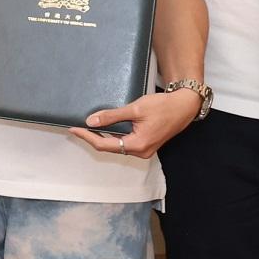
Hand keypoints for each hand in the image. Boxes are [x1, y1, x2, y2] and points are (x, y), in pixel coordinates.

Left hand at [73, 86, 203, 157]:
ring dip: (102, 138)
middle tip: (77, 128)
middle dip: (92, 138)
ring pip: (117, 146)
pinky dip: (113, 137)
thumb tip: (92, 121)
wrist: (184, 106)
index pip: (105, 144)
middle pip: (109, 148)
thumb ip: (112, 116)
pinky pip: (125, 144)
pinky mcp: (146, 144)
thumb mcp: (135, 109)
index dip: (87, 137)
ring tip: (87, 128)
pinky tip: (104, 129)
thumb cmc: (163, 106)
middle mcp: (141, 151)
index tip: (74, 129)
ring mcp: (144, 149)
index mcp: (138, 145)